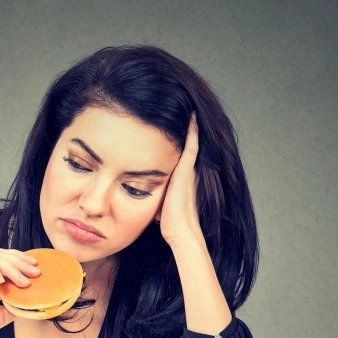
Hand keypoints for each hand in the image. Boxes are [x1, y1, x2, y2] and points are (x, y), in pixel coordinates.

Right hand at [0, 249, 39, 337]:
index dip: (20, 260)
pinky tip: (0, 279)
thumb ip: (14, 304)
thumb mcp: (2, 314)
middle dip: (19, 262)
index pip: (3, 261)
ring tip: (20, 279)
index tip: (35, 268)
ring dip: (9, 265)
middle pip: (0, 256)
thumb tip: (32, 300)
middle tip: (33, 272)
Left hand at [158, 114, 204, 248]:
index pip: (180, 153)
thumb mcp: (161, 202)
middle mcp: (188, 171)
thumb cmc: (169, 221)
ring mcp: (189, 170)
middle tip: (185, 107)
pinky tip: (192, 115)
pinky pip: (190, 145)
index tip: (173, 124)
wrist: (181, 231)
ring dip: (189, 126)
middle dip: (184, 128)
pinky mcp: (187, 170)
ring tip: (189, 106)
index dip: (178, 140)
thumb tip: (146, 197)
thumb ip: (157, 194)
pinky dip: (192, 131)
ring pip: (189, 141)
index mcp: (182, 177)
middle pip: (185, 144)